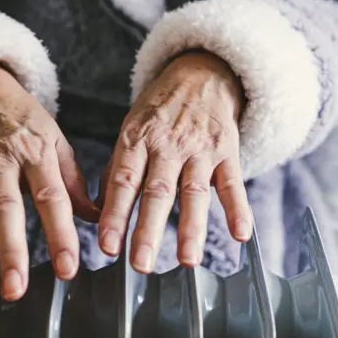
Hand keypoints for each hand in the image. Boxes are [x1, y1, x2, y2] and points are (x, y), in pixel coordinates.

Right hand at [0, 65, 98, 299]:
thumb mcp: (55, 140)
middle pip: (7, 209)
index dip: (61, 235)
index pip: (52, 199)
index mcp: (36, 154)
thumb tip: (96, 215)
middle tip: (16, 287)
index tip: (67, 267)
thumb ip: (73, 181)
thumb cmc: (21, 117)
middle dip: (12, 251)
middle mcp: (2, 161)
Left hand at [97, 51, 251, 272]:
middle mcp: (167, 145)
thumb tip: (98, 212)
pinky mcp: (226, 150)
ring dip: (192, 228)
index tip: (107, 246)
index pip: (123, 182)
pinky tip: (240, 234)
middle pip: (157, 192)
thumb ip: (117, 170)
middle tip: (140, 264)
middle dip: (148, 231)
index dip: (115, 216)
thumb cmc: (159, 108)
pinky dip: (238, 209)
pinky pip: (233, 182)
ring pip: (194, 192)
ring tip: (187, 261)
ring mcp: (199, 148)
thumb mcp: (130, 129)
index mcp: (137, 140)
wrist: (201, 73)